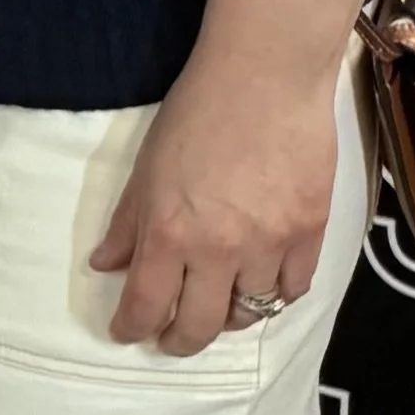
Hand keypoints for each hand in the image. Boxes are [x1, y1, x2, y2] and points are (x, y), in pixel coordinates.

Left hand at [89, 51, 339, 354]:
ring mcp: (269, 244)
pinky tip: (265, 282)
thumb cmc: (200, 109)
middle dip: (178, 341)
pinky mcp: (309, 230)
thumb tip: (105, 265)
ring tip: (220, 306)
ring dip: (229, 317)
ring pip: (250, 313)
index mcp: (169, 233)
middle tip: (171, 337)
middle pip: (199, 327)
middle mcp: (219, 249)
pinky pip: (293, 288)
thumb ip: (127, 223)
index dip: (132, 328)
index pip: (146, 307)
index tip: (128, 331)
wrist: (268, 72)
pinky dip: (276, 293)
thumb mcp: (147, 165)